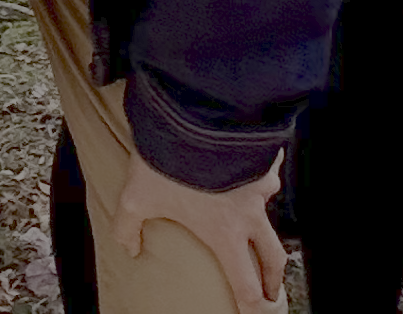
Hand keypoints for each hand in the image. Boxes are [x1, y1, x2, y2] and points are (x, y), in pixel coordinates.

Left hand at [103, 154, 286, 313]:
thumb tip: (129, 248)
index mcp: (224, 233)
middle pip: (273, 258)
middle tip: (270, 291)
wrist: (195, 109)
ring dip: (266, 218)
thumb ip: (128, 227)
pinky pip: (269, 166)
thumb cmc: (168, 157)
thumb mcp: (136, 196)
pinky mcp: (263, 153)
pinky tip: (250, 161)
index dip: (253, 305)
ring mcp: (261, 182)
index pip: (245, 283)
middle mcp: (249, 213)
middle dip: (274, 280)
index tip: (255, 313)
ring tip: (254, 215)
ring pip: (272, 208)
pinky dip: (263, 171)